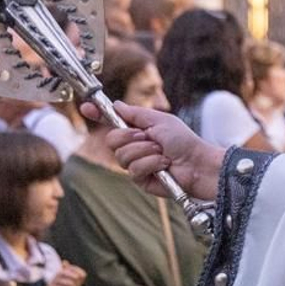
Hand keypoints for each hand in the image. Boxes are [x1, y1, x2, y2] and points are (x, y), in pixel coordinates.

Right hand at [90, 101, 224, 200]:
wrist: (198, 164)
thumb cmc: (184, 141)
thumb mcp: (160, 121)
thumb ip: (136, 114)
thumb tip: (116, 105)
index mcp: (138, 131)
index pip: (112, 123)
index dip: (97, 115)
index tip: (86, 107)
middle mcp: (135, 147)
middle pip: (111, 140)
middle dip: (129, 137)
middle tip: (149, 137)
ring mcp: (137, 164)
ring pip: (122, 156)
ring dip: (145, 151)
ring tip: (163, 152)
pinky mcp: (142, 180)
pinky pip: (134, 170)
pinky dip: (151, 164)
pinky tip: (164, 165)